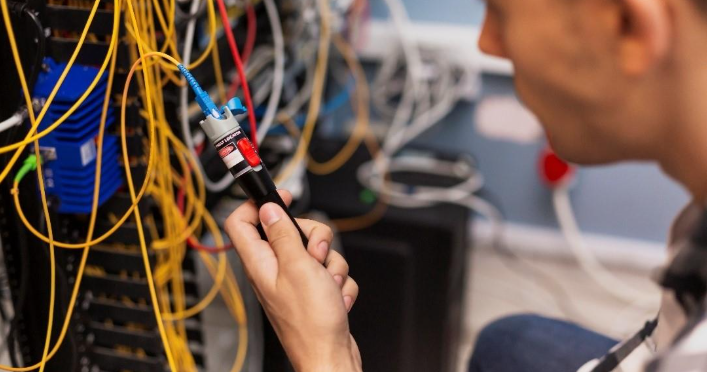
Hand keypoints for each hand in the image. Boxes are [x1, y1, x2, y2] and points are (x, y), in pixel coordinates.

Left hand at [225, 190, 361, 371]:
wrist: (331, 356)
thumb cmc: (311, 322)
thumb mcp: (297, 267)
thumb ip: (282, 235)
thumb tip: (268, 209)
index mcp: (260, 262)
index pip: (242, 222)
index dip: (259, 203)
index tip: (282, 197)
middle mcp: (274, 270)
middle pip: (290, 231)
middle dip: (314, 238)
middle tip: (315, 254)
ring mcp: (295, 281)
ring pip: (316, 250)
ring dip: (331, 264)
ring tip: (327, 284)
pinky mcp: (314, 291)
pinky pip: (330, 270)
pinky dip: (338, 283)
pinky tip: (335, 298)